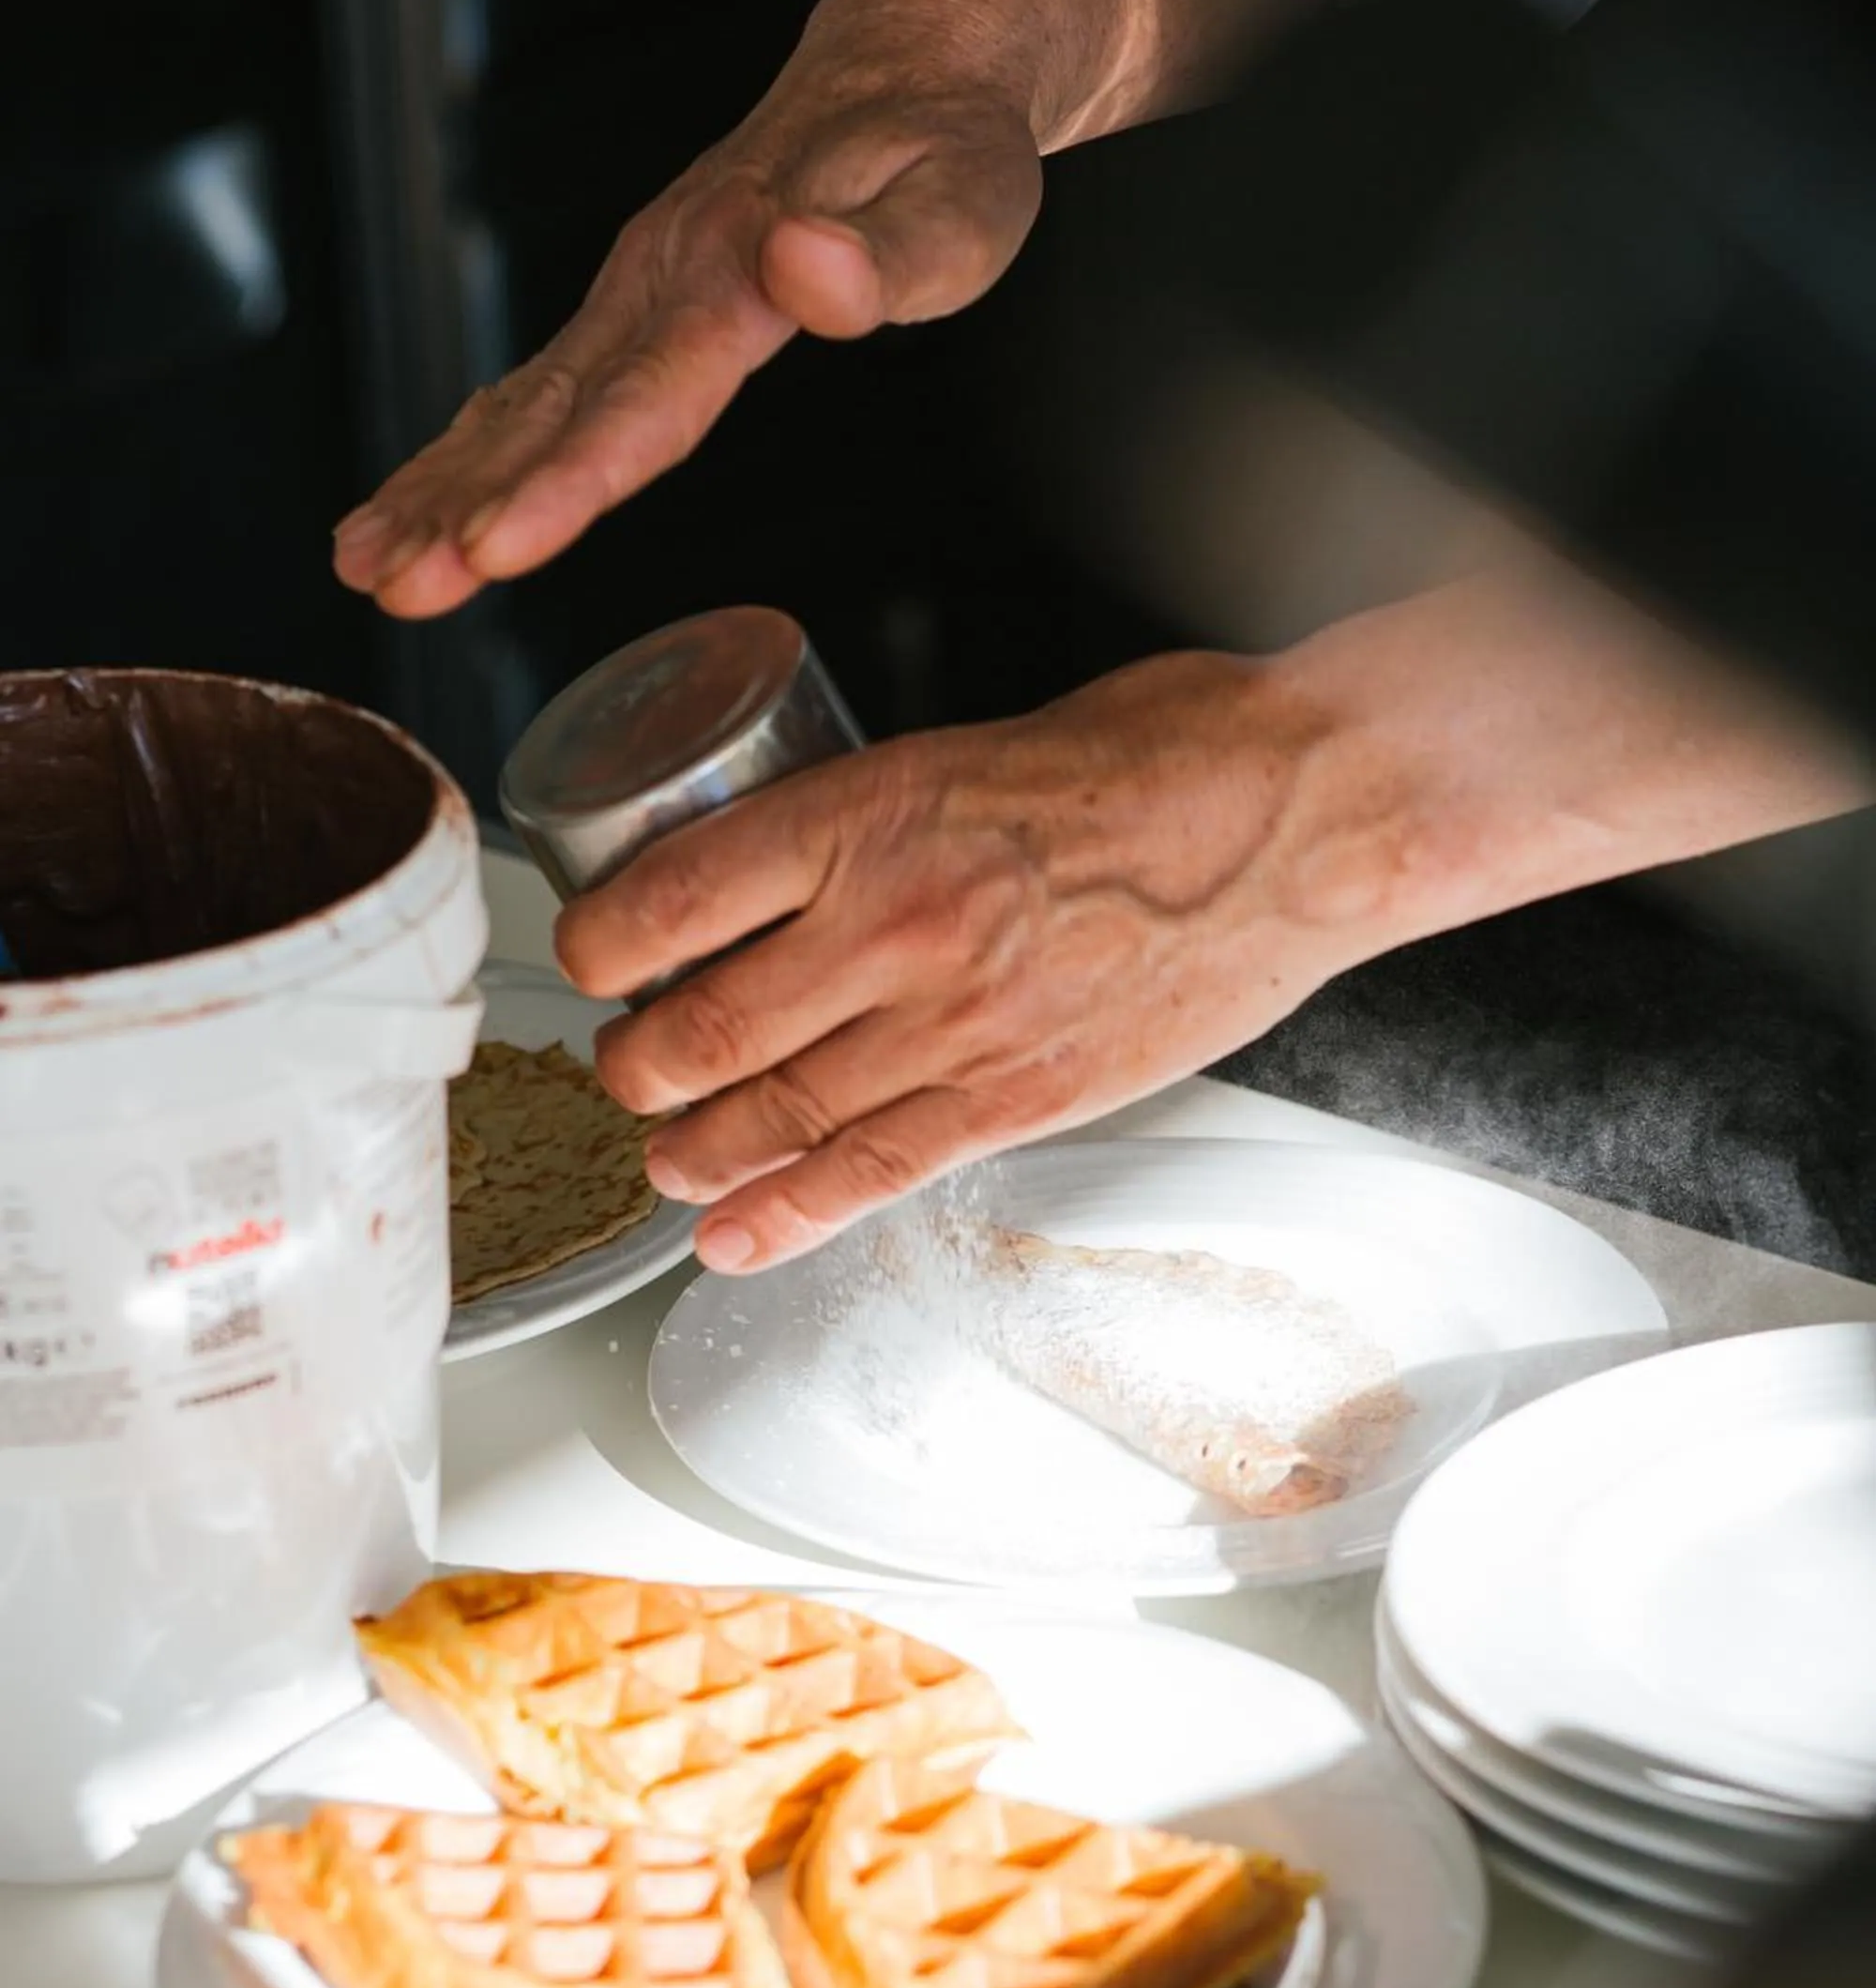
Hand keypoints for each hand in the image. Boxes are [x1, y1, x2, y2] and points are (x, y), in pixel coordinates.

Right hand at [330, 0, 1042, 618]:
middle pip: (552, 411)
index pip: (643, 395)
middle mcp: (659, 281)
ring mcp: (631, 296)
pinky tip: (408, 516)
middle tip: (395, 584)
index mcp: (735, 271)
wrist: (905, 68)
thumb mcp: (957, 204)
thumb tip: (806, 268)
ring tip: (365, 567)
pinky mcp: (626, 314)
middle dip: (464, 503)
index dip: (569, 480)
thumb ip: (888, 254)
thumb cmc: (946, 152)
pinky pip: (531, 394)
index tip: (498, 547)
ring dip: (437, 488)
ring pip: (520, 404)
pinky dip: (463, 456)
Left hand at [557, 650, 1385, 1269]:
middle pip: (701, 1033)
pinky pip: (872, 1175)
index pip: (668, 900)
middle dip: (634, 1070)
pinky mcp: (1017, 1099)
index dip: (596, 950)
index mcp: (869, 814)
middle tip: (624, 1069)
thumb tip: (803, 872)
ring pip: (770, 1117)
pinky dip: (784, 1217)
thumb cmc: (1160, 756)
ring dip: (693, 1150)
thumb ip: (880, 820)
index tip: (588, 961)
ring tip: (665, 1155)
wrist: (1300, 818)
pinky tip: (729, 1239)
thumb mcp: (975, 747)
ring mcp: (954, 1026)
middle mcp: (892, 926)